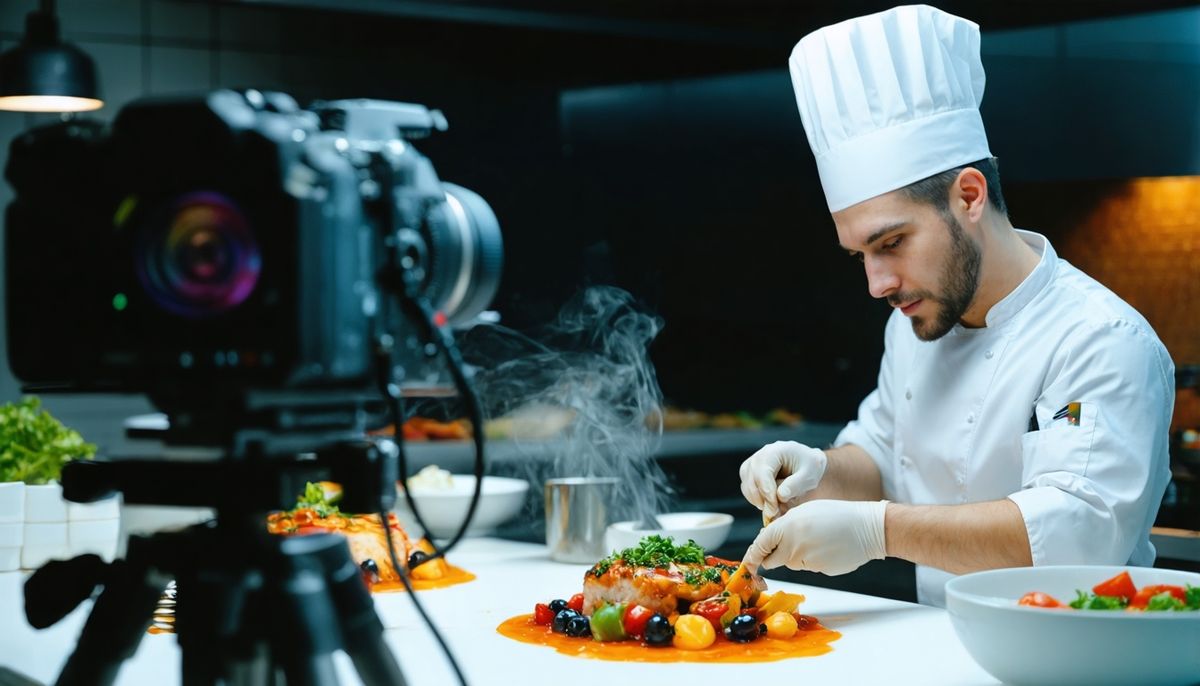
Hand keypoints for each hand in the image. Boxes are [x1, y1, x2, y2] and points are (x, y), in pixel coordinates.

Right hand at [738, 441, 827, 519]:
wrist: (808, 463)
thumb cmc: (810, 468)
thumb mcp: (809, 476)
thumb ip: (795, 485)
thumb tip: (779, 495)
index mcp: (775, 450)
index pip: (763, 472)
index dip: (766, 492)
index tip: (774, 508)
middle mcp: (761, 454)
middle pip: (752, 478)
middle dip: (761, 498)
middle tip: (773, 513)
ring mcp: (754, 462)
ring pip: (746, 483)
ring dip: (756, 499)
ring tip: (771, 509)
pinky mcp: (751, 471)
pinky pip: (746, 486)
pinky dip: (754, 497)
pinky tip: (767, 504)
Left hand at [742, 499, 887, 575]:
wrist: (867, 528)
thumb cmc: (836, 515)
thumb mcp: (804, 512)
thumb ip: (783, 525)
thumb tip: (768, 539)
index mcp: (787, 526)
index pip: (760, 545)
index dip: (752, 557)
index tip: (747, 564)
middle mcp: (794, 545)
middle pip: (772, 560)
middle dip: (775, 556)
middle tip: (791, 544)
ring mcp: (807, 560)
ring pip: (792, 563)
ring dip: (797, 556)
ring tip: (817, 539)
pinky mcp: (819, 570)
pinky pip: (808, 567)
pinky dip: (813, 560)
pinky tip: (827, 548)